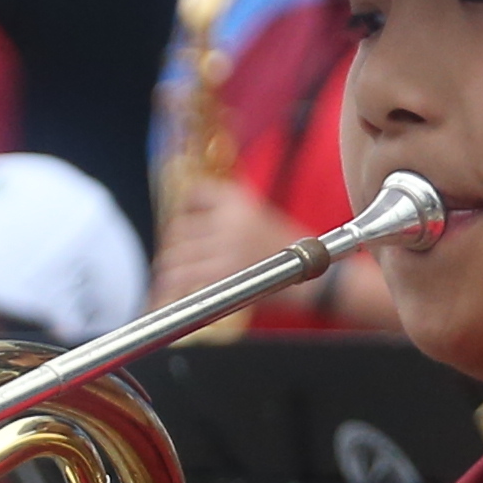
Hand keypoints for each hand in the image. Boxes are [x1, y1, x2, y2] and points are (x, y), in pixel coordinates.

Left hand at [148, 176, 292, 306]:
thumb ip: (230, 217)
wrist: (315, 272)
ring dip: (167, 266)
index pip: (196, 193)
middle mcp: (229, 218)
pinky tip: (167, 290)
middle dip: (172, 245)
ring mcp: (225, 244)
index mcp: (240, 201)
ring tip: (167, 276)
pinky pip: (181, 276)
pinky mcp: (222, 270)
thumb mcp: (261, 218)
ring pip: (176, 253)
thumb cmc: (289, 252)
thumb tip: (193, 228)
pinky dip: (169, 284)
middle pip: (179, 228)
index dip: (184, 208)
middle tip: (172, 258)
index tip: (180, 222)